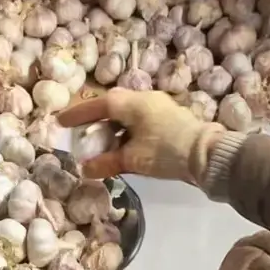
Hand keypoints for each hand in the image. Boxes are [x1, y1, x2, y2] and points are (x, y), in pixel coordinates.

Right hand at [58, 89, 227, 184]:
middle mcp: (146, 100)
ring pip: (128, 115)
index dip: (78, 113)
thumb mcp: (133, 159)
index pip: (99, 104)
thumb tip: (85, 169)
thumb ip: (106, 163)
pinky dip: (126, 133)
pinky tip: (123, 149)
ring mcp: (160, 109)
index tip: (60, 121)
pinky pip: (140, 123)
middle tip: (80, 134)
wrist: (210, 156)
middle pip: (113, 106)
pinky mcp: (170, 120)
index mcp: (134, 103)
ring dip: (112, 129)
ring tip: (100, 146)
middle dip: (95, 120)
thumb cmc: (167, 152)